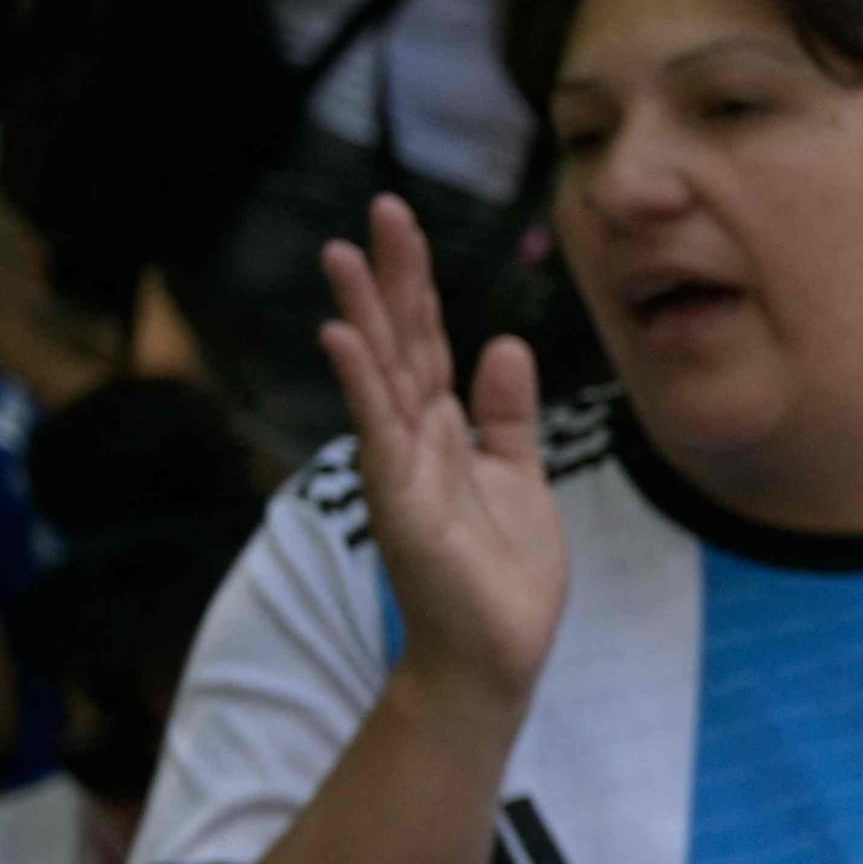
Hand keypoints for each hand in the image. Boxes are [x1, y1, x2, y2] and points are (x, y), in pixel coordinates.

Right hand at [320, 197, 566, 719]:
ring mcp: (401, 467)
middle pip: (401, 341)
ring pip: (381, 375)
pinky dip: (361, 382)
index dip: (418, 281)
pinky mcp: (399, 501)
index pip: (427, 339)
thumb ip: (506, 414)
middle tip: (380, 208)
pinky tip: (343, 337)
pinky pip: (379, 431)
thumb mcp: (519, 476)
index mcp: (445, 430)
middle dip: (391, 276)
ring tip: (344, 254)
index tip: (402, 221)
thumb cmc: (503, 574)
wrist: (496, 655)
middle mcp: (414, 439)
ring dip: (363, 314)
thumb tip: (502, 344)